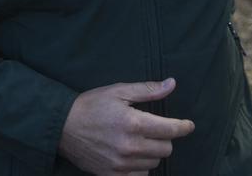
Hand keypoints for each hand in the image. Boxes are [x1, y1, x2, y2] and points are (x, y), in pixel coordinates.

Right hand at [58, 78, 194, 173]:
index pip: (171, 130)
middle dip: (164, 138)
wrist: (62, 127)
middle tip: (154, 129)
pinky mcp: (113, 175)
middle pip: (166, 149)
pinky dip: (141, 166)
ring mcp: (121, 164)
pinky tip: (132, 155)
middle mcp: (129, 147)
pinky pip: (140, 175)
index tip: (189, 125)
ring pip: (154, 163)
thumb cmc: (91, 105)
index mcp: (133, 123)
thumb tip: (172, 84)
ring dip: (152, 152)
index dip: (184, 127)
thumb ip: (148, 90)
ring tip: (139, 140)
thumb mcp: (118, 91)